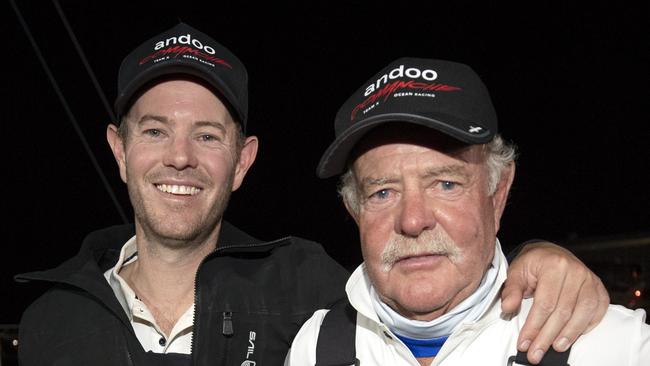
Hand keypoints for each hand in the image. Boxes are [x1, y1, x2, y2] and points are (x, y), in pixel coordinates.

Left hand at [501, 241, 608, 363]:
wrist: (551, 253)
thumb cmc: (534, 264)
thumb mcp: (517, 271)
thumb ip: (511, 290)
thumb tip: (507, 308)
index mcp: (554, 265)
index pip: (544, 304)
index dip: (534, 327)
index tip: (524, 343)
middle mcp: (576, 272)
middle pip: (562, 312)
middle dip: (547, 337)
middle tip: (535, 353)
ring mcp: (590, 280)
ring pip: (582, 314)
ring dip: (568, 335)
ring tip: (555, 348)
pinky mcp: (599, 289)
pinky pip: (596, 312)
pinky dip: (585, 326)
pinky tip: (573, 336)